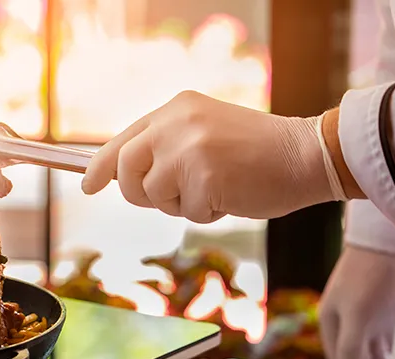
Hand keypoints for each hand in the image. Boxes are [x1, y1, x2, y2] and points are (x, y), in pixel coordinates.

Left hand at [81, 91, 334, 222]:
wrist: (307, 154)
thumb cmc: (256, 152)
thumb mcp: (203, 133)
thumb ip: (166, 147)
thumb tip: (126, 178)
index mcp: (175, 109)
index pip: (122, 140)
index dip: (101, 167)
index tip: (88, 186)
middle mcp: (175, 123)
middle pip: (126, 170)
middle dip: (139, 193)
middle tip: (168, 197)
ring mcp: (187, 149)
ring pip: (156, 196)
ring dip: (182, 204)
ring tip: (216, 186)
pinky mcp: (202, 177)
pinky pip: (186, 212)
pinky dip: (207, 213)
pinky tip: (231, 195)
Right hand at [318, 245, 394, 358]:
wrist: (383, 246)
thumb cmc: (364, 279)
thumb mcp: (356, 316)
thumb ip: (349, 347)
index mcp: (330, 323)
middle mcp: (346, 323)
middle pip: (356, 358)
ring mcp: (366, 319)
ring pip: (373, 352)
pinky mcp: (383, 316)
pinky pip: (386, 343)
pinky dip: (391, 357)